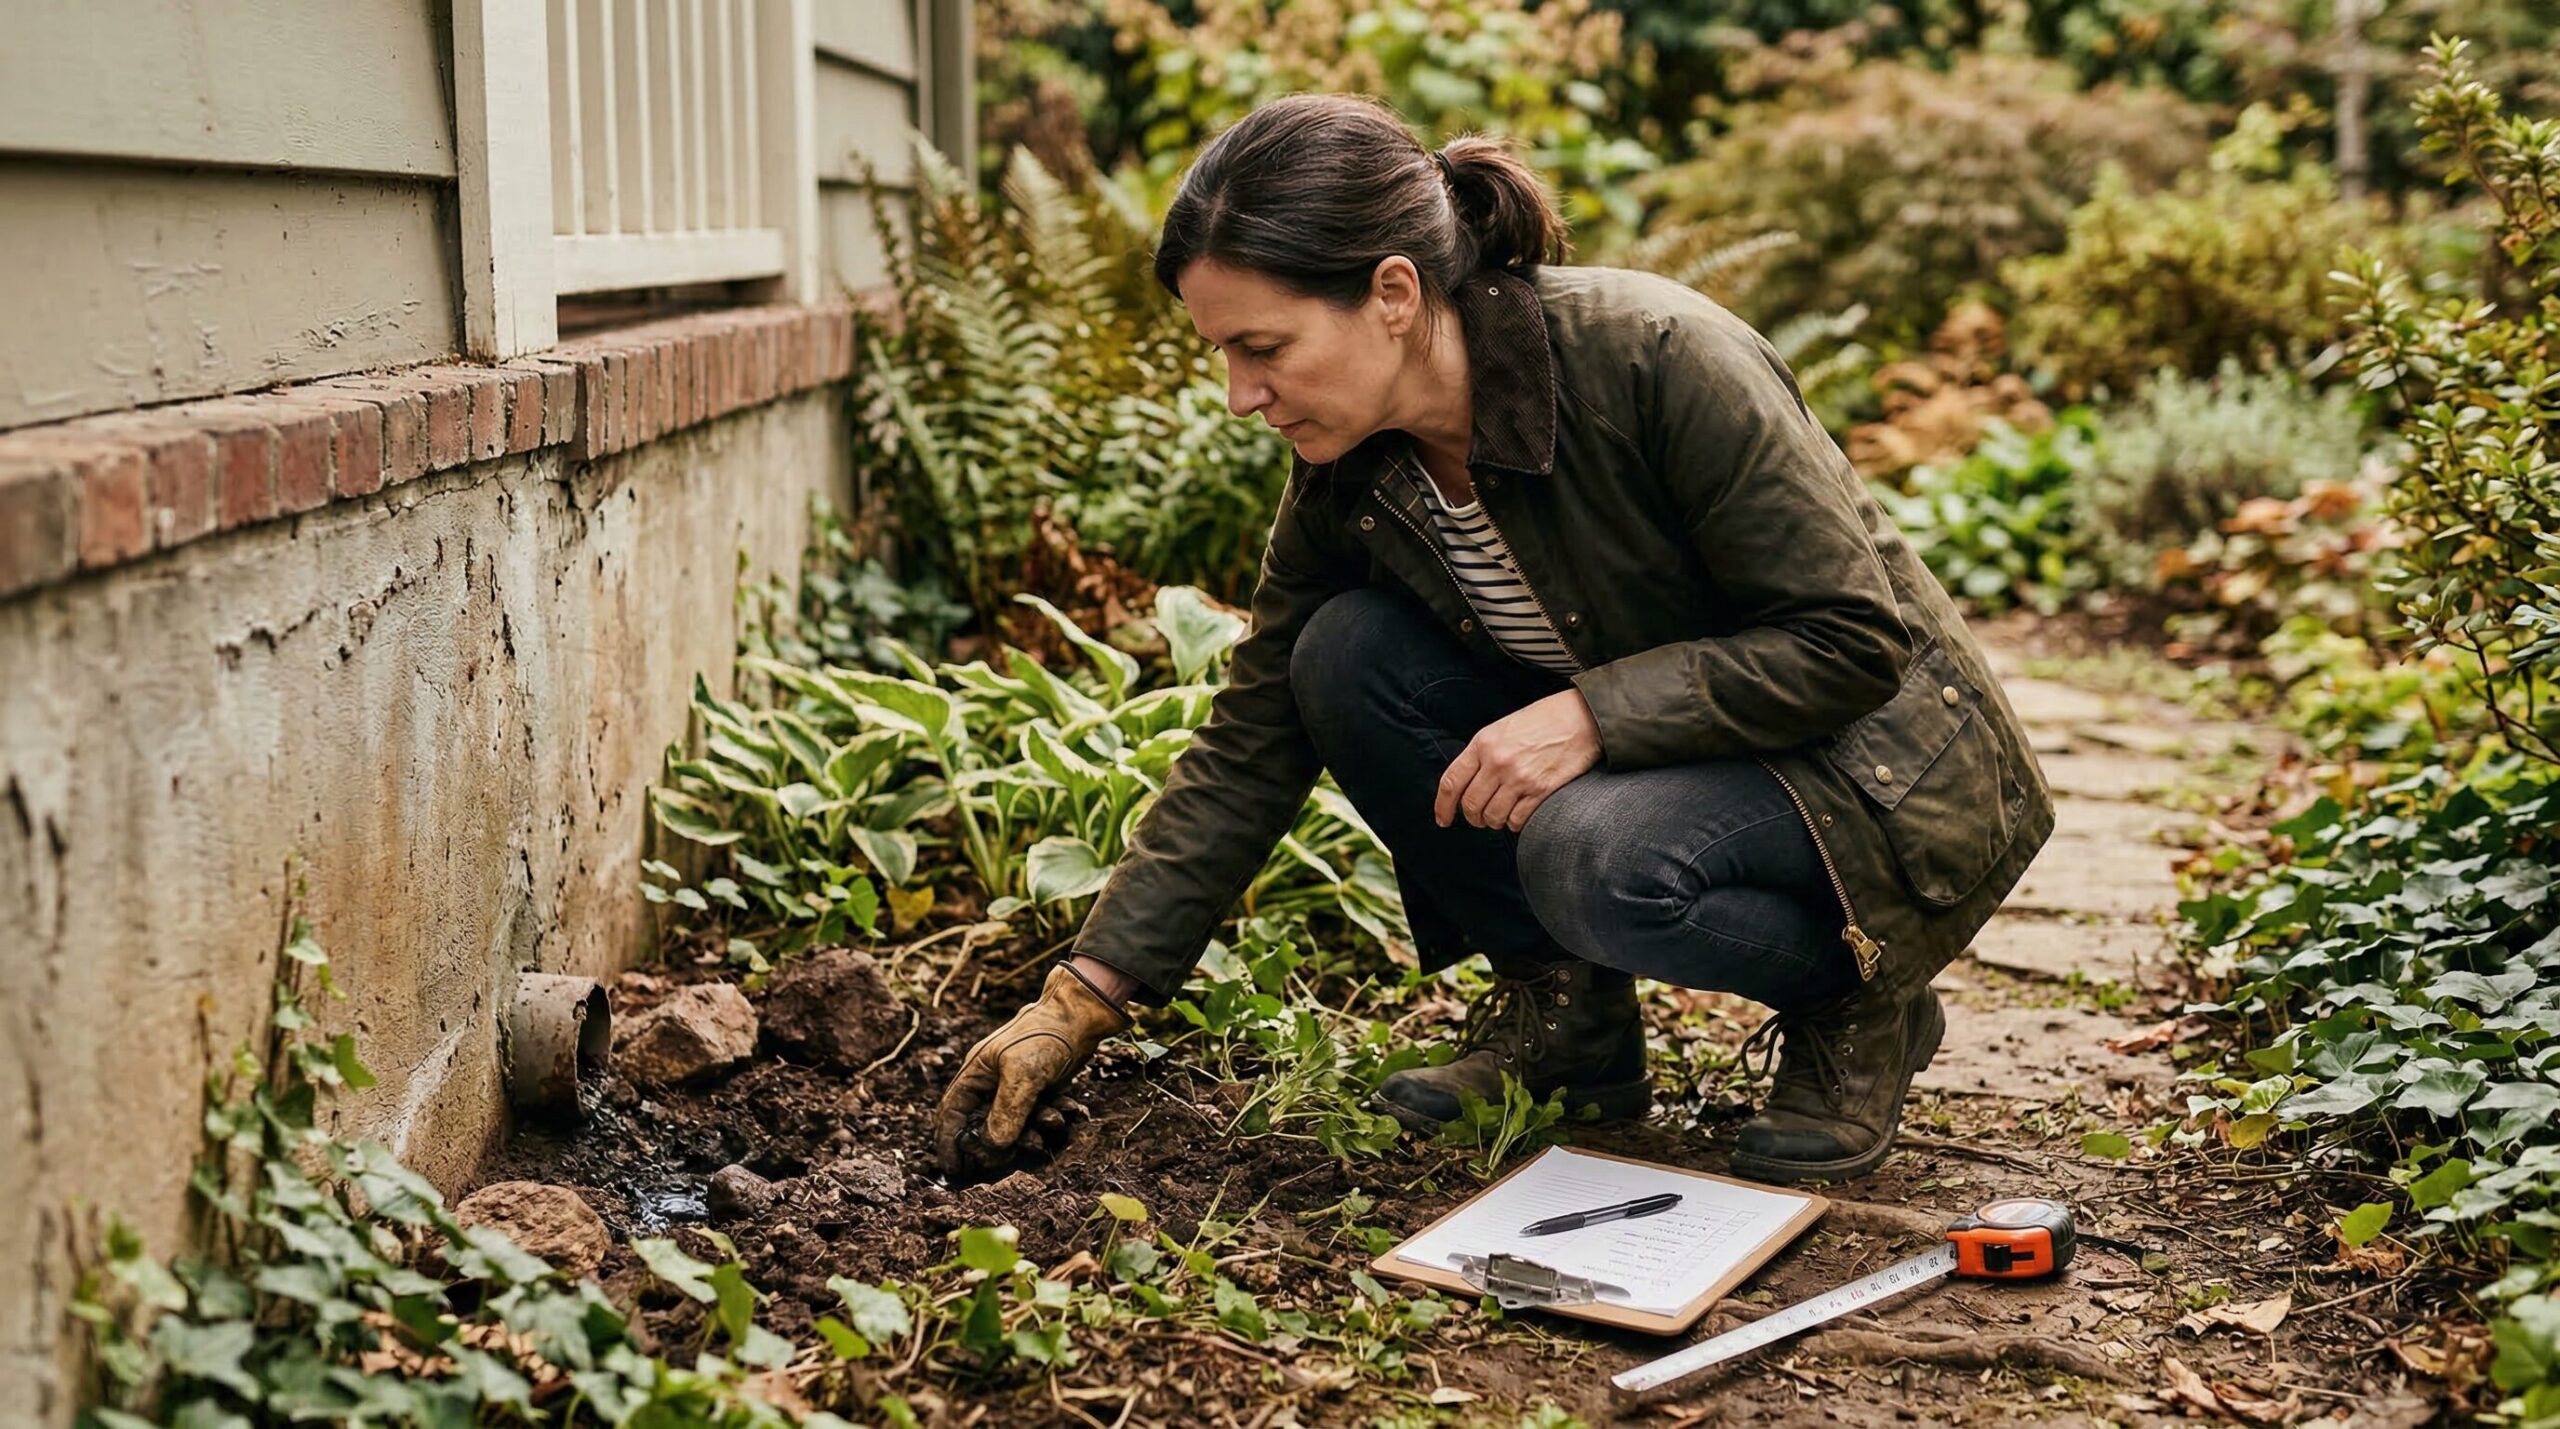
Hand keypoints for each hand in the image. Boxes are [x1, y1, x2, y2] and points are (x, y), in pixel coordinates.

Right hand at [934, 964, 1130, 1175]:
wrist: (1082, 1015)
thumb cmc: (1045, 1036)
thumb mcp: (1022, 1074)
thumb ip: (1007, 1112)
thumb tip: (993, 1147)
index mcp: (975, 1075)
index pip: (952, 1115)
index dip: (949, 1145)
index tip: (954, 1172)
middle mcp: (990, 1083)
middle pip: (982, 1127)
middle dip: (997, 1145)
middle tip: (1008, 1161)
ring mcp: (1014, 1088)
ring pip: (1013, 1125)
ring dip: (1032, 1131)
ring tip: (1053, 1122)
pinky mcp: (1038, 1091)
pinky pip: (1037, 1117)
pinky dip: (1051, 1118)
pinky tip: (1070, 1110)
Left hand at [1434, 689, 1603, 832]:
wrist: (1580, 718)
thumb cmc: (1543, 720)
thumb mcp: (1503, 728)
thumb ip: (1483, 753)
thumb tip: (1469, 782)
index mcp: (1484, 743)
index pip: (1451, 782)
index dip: (1442, 806)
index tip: (1443, 819)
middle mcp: (1498, 762)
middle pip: (1470, 805)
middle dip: (1472, 818)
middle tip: (1479, 818)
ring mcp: (1519, 778)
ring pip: (1492, 816)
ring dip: (1494, 821)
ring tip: (1501, 815)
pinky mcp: (1541, 790)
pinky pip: (1517, 820)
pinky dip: (1515, 823)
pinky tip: (1519, 815)